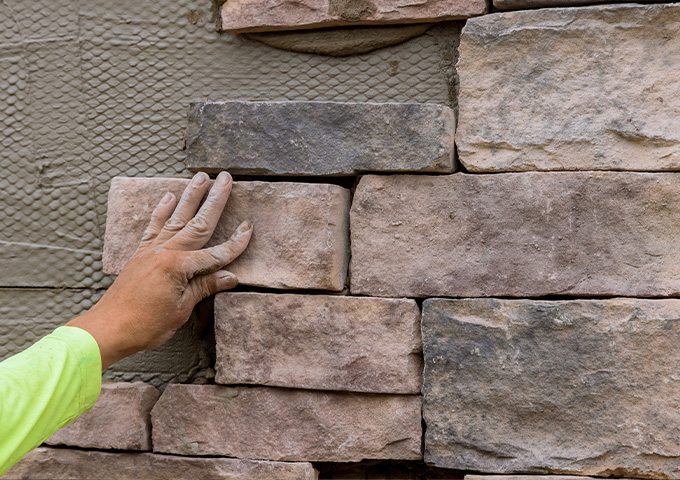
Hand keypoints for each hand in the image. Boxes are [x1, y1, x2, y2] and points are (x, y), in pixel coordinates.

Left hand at [68, 171, 252, 369]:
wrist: (108, 328)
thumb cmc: (146, 324)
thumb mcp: (181, 308)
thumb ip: (204, 287)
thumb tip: (230, 277)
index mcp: (178, 266)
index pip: (215, 253)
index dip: (235, 243)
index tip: (249, 229)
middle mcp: (165, 251)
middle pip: (197, 222)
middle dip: (215, 199)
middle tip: (226, 178)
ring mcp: (151, 250)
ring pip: (177, 217)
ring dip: (190, 195)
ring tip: (201, 177)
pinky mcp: (141, 254)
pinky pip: (154, 226)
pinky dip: (161, 210)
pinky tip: (169, 196)